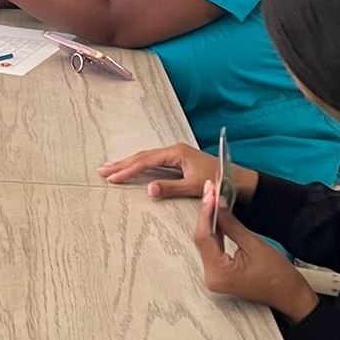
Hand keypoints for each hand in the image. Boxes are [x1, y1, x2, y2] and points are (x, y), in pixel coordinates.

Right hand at [98, 141, 257, 203]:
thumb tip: (148, 189)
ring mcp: (175, 155)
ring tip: (111, 169)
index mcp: (176, 153)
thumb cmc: (219, 181)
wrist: (237, 180)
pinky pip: (153, 163)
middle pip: (142, 156)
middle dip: (121, 164)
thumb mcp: (194, 187)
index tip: (112, 177)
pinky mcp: (178, 162)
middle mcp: (174, 151)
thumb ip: (171, 188)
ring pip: (146, 158)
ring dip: (128, 164)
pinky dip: (139, 167)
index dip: (128, 170)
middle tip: (102, 170)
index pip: (145, 162)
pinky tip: (131, 170)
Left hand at [190, 183, 317, 320]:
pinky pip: (213, 248)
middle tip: (210, 190)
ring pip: (206, 242)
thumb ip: (232, 225)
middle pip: (202, 239)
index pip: (204, 237)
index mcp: (219, 273)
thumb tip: (218, 204)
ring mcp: (214, 276)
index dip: (205, 212)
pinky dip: (216, 232)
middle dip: (206, 214)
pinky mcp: (219, 273)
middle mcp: (211, 277)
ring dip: (210, 221)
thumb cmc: (279, 276)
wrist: (290, 295)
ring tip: (213, 197)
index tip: (209, 193)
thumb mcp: (255, 245)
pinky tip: (217, 216)